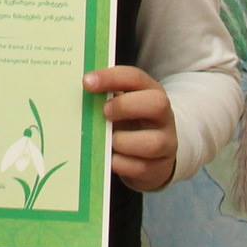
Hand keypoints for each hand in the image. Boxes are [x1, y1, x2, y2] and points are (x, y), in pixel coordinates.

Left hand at [83, 66, 176, 191]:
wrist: (153, 154)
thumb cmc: (131, 123)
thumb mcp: (124, 105)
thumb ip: (107, 97)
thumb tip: (80, 92)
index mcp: (152, 92)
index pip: (135, 78)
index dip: (111, 78)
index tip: (87, 82)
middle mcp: (164, 116)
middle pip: (157, 104)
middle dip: (126, 106)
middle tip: (104, 112)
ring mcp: (165, 143)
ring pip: (153, 142)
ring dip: (124, 141)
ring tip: (109, 142)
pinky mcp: (159, 167)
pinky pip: (141, 168)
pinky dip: (122, 164)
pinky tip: (111, 160)